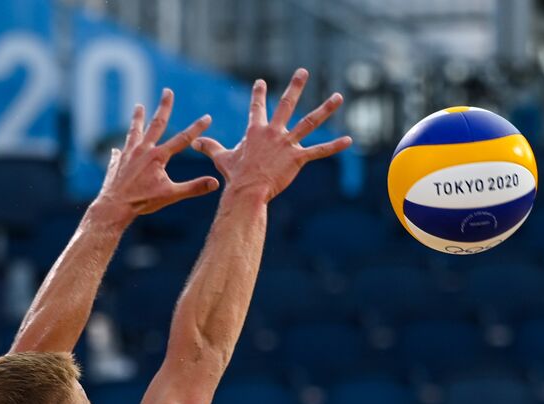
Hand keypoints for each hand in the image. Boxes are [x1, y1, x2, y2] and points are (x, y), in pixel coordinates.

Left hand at [93, 88, 217, 219]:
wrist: (114, 206)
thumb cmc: (143, 201)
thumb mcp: (171, 195)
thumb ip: (194, 188)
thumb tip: (215, 183)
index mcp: (158, 156)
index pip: (182, 139)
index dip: (197, 128)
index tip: (207, 117)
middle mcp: (143, 150)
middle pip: (156, 124)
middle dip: (164, 107)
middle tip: (167, 91)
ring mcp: (128, 154)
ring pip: (135, 131)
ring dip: (138, 118)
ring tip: (138, 106)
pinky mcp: (117, 162)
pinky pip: (120, 152)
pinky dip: (121, 150)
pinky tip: (118, 149)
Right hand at [192, 68, 351, 202]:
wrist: (246, 191)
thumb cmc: (235, 176)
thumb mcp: (221, 158)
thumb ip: (210, 147)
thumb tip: (194, 142)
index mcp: (255, 131)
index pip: (256, 108)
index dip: (258, 94)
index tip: (261, 83)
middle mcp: (273, 132)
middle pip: (286, 104)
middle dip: (295, 86)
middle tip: (303, 71)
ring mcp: (287, 144)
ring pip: (310, 122)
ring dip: (326, 109)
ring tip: (338, 96)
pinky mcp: (297, 158)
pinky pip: (319, 151)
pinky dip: (334, 146)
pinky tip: (349, 139)